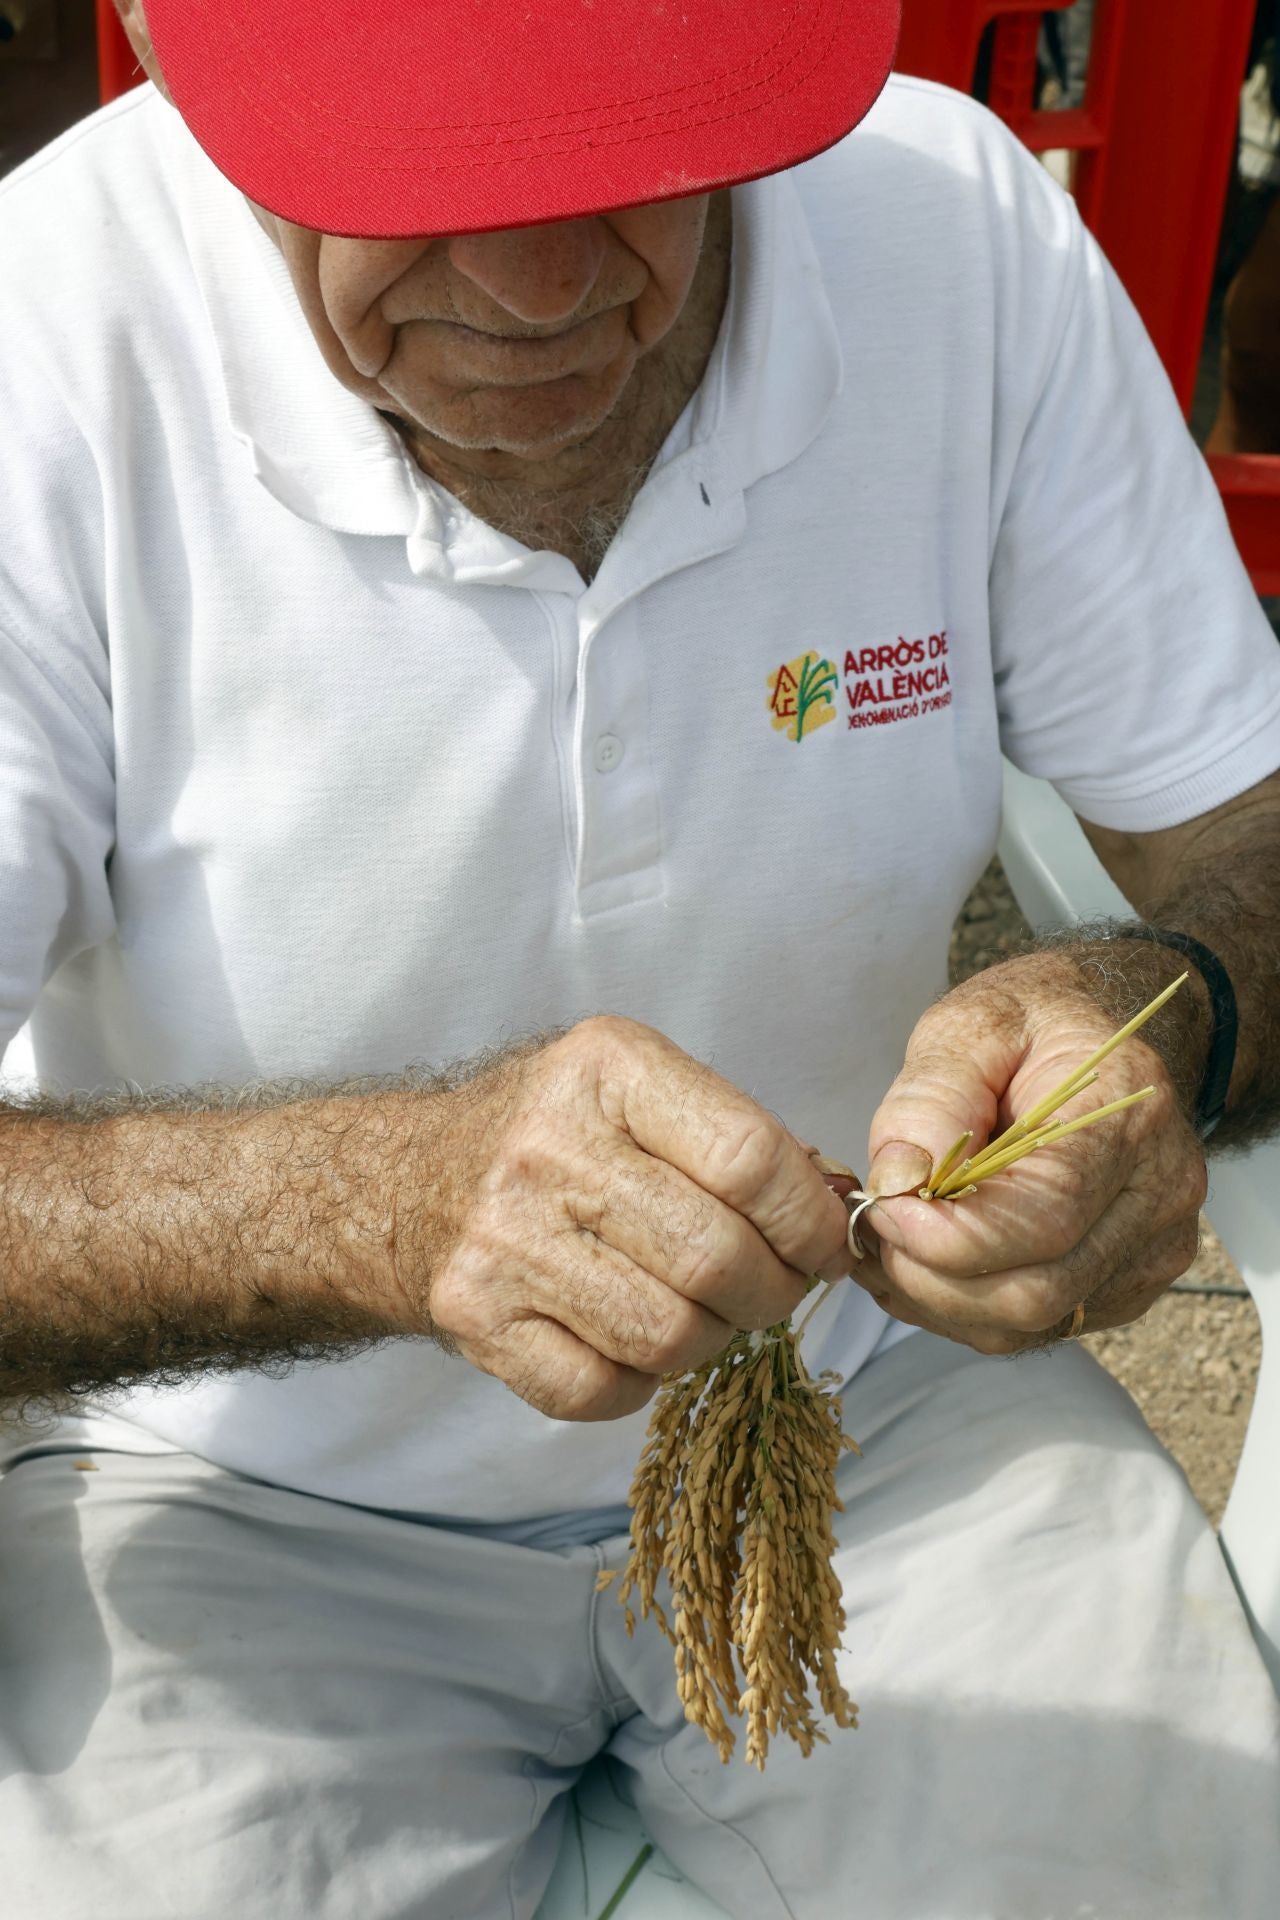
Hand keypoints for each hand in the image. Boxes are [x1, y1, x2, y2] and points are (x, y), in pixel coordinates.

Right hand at [416, 1018, 850, 1420]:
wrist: (403, 1181)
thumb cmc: (553, 1133)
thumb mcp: (639, 1088)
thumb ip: (738, 1137)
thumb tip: (840, 1206)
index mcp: (607, 1068)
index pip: (749, 1157)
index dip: (809, 1218)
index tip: (825, 1244)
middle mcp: (547, 1148)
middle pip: (717, 1257)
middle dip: (773, 1290)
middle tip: (773, 1287)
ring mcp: (505, 1240)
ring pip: (670, 1334)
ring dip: (711, 1338)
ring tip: (700, 1310)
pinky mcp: (477, 1319)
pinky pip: (603, 1389)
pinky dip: (637, 1381)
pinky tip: (628, 1337)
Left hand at [856, 957, 1207, 1354]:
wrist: (1098, 1035)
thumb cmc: (1032, 1023)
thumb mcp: (971, 1023)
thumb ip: (931, 1096)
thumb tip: (899, 1180)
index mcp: (1127, 1115)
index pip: (1044, 1219)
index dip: (948, 1235)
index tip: (882, 1209)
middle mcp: (1158, 1195)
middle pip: (1036, 1292)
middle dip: (930, 1276)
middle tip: (872, 1229)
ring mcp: (1152, 1250)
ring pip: (1030, 1324)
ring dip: (939, 1300)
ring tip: (888, 1244)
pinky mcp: (1128, 1283)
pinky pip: (1037, 1327)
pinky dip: (965, 1308)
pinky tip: (926, 1260)